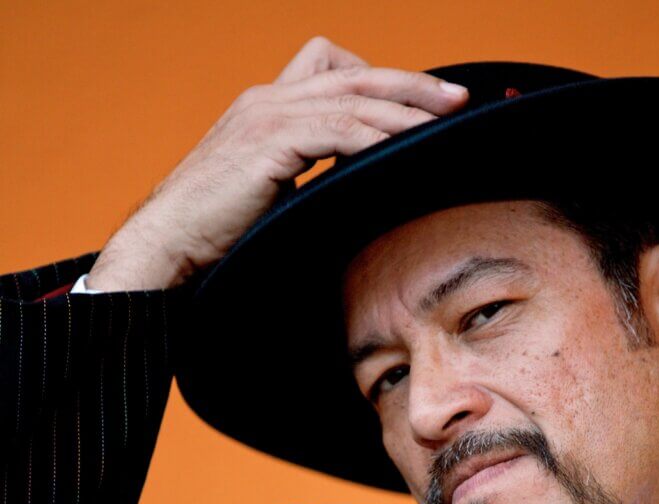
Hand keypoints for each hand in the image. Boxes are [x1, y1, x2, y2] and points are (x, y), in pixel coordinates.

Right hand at [86, 36, 468, 290]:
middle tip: (456, 99)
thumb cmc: (214, 232)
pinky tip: (405, 150)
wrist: (167, 243)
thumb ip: (303, 178)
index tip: (423, 102)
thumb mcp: (267, 194)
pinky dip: (377, 136)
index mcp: (268, 106)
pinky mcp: (269, 141)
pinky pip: (339, 129)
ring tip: (445, 124)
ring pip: (354, 97)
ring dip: (406, 111)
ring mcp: (267, 114)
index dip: (383, 82)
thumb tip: (345, 192)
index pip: (335, 69)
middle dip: (412, 84)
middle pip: (355, 73)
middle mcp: (269, 98)